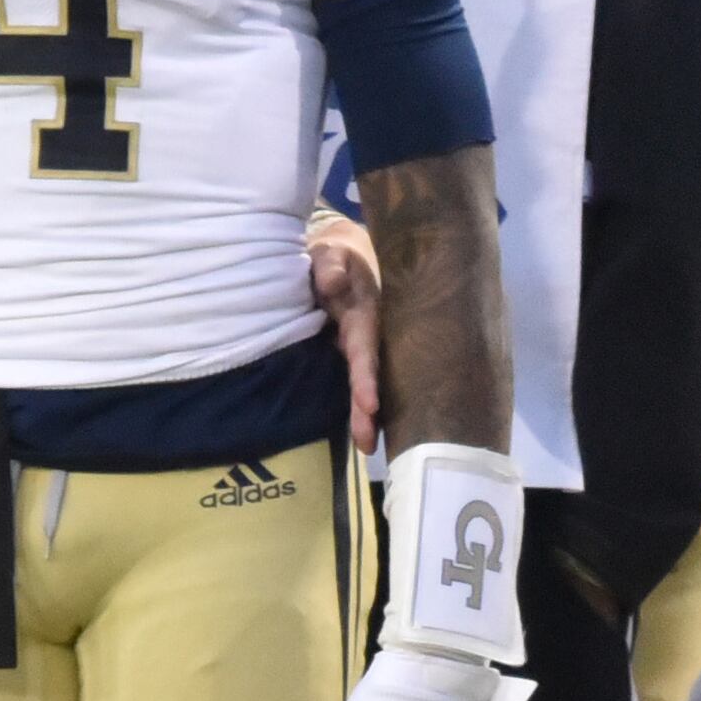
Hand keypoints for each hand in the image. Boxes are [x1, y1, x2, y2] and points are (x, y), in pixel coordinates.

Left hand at [307, 215, 380, 453]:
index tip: (370, 402)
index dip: (367, 376)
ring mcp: (360, 347)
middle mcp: (366, 335)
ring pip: (366, 383)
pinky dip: (361, 406)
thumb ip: (329, 266)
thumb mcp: (330, 253)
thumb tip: (330, 284)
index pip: (365, 348)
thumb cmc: (334, 256)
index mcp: (364, 313)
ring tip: (366, 448)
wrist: (343, 257)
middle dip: (368, 408)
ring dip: (366, 415)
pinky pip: (357, 380)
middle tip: (366, 443)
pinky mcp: (351, 353)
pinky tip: (362, 435)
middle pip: (369, 374)